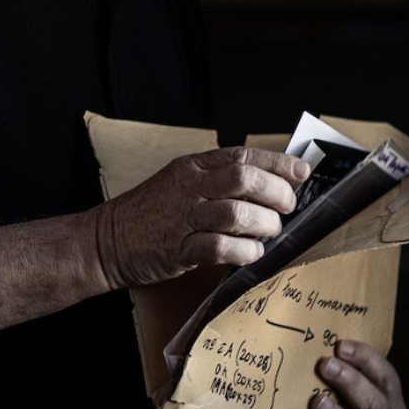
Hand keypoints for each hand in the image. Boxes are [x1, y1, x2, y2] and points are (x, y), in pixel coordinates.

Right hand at [92, 147, 309, 289]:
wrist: (105, 241)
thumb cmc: (149, 214)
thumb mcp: (180, 183)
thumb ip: (217, 182)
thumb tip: (269, 184)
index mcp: (192, 167)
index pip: (242, 155)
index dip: (277, 162)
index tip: (302, 172)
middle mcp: (189, 187)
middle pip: (243, 179)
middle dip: (276, 193)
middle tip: (286, 208)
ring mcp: (182, 218)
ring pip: (236, 213)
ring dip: (263, 224)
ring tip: (268, 232)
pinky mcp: (177, 249)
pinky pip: (219, 247)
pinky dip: (243, 251)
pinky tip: (250, 253)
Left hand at [307, 340, 404, 408]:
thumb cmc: (337, 405)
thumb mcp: (347, 385)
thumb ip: (339, 362)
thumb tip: (306, 317)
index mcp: (389, 403)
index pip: (386, 378)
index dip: (366, 360)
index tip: (340, 345)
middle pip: (375, 407)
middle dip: (352, 384)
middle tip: (325, 365)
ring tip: (318, 403)